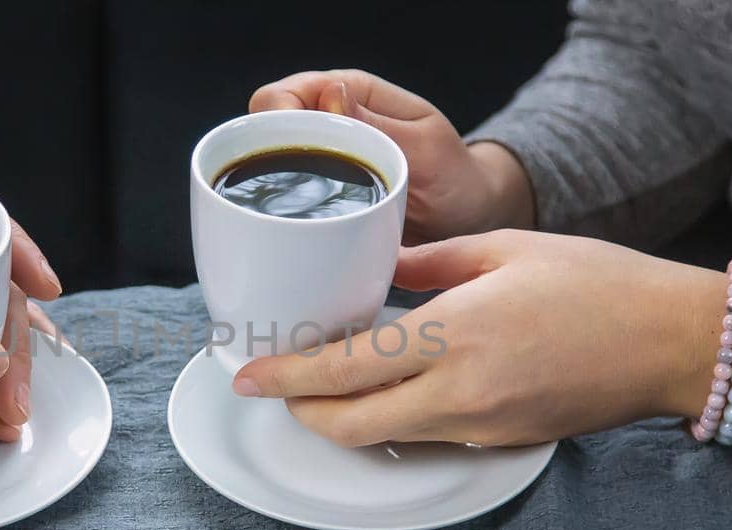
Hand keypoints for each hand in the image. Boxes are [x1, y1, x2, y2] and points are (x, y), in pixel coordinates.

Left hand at [231, 229, 725, 446]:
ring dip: (349, 418)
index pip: (346, 368)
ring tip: (332, 382)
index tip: (248, 375)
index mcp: (454, 334)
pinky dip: (400, 419)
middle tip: (280, 389)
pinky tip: (399, 387)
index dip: (287, 377)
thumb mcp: (505, 248)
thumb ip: (429, 260)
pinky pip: (431, 437)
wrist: (672, 341)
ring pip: (388, 437)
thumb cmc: (598, 284)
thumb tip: (380, 266)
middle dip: (304, 412)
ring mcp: (482, 427)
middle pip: (351, 425)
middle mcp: (460, 393)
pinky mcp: (503, 443)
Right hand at [250, 69, 534, 243]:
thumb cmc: (456, 178)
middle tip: (290, 190)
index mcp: (350, 96)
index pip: (285, 94)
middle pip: (263, 129)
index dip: (276, 120)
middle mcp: (326, 125)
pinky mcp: (318, 203)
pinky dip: (280, 217)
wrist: (468, 221)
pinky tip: (291, 233)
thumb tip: (330, 97)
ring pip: (266, 167)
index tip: (288, 152)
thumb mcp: (425, 147)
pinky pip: (283, 204)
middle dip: (265, 157)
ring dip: (271, 189)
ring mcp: (319, 164)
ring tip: (292, 214)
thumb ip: (377, 124)